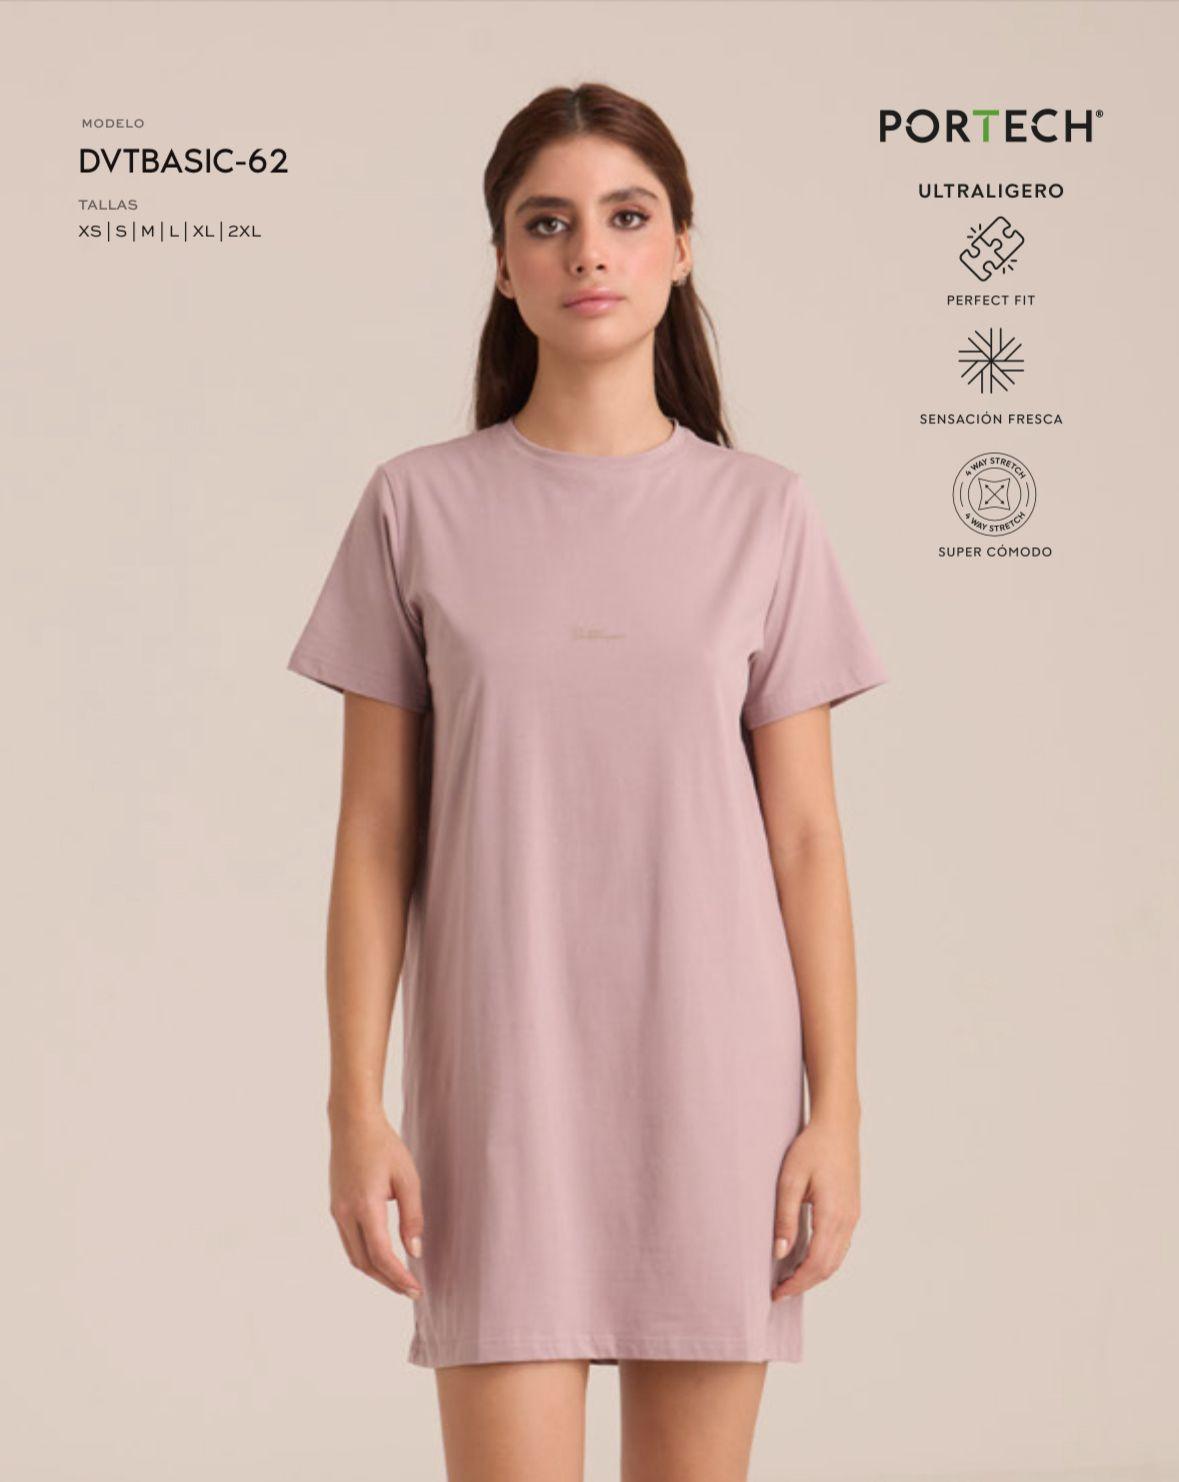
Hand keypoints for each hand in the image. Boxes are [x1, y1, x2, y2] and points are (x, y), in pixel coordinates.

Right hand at [328, 1105, 423, 1299]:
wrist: (353, 1122)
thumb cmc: (384, 1146)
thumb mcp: (407, 1178)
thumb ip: (412, 1216)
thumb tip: (414, 1252)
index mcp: (365, 1206)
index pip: (381, 1255)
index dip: (399, 1277)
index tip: (416, 1290)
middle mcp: (345, 1213)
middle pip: (364, 1263)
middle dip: (388, 1281)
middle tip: (411, 1290)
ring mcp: (337, 1210)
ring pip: (354, 1255)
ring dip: (376, 1271)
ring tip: (399, 1278)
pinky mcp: (336, 1206)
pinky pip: (349, 1241)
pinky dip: (365, 1255)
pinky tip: (382, 1256)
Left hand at [771, 1112, 860, 1300]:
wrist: (837, 1126)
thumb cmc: (811, 1148)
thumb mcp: (790, 1180)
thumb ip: (785, 1218)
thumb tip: (780, 1253)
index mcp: (833, 1216)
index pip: (816, 1264)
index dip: (796, 1283)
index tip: (776, 1293)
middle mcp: (847, 1221)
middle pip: (828, 1268)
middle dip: (804, 1284)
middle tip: (779, 1291)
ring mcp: (853, 1216)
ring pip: (836, 1259)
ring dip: (815, 1274)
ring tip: (790, 1279)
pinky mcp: (852, 1210)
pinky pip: (840, 1246)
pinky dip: (824, 1260)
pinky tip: (806, 1257)